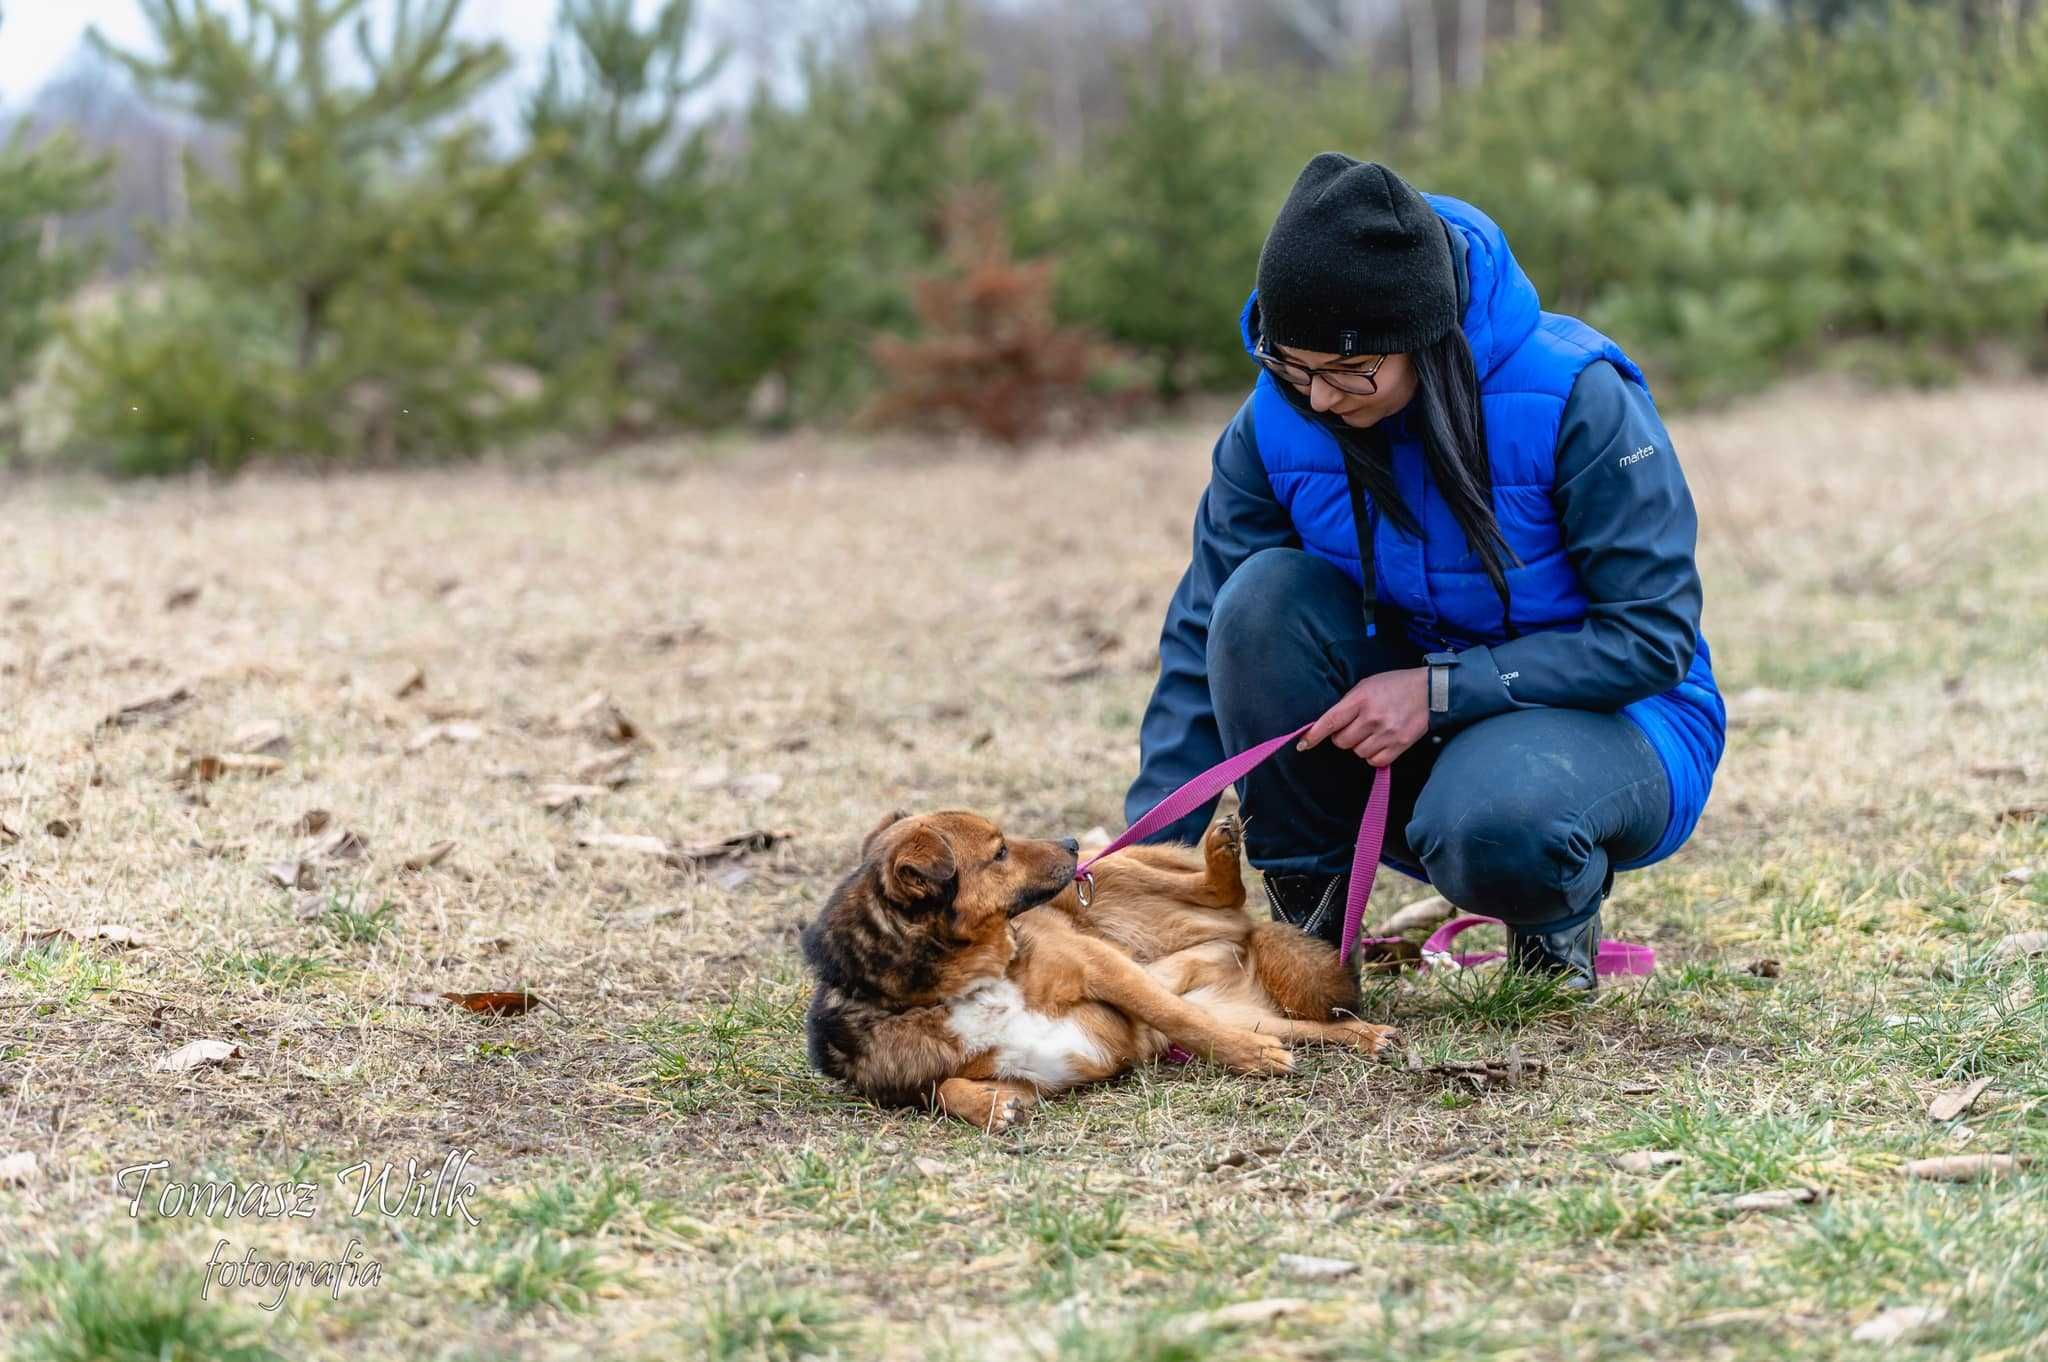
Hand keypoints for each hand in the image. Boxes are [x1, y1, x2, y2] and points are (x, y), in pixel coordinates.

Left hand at [1297, 667, 1429, 766]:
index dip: (1314, 735)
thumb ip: (1348, 703)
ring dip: (1360, 746)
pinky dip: (1374, 756)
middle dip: (1343, 737)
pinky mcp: (1400, 744)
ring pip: (1358, 753)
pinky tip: (1380, 742)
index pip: (1331, 721)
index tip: (1303, 744)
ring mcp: (1387, 732)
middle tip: (1355, 727)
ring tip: (1372, 732)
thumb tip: (1328, 724)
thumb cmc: (1394, 685)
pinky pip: (1375, 761)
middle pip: (1342, 742)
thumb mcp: (1367, 685)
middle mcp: (1372, 717)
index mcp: (1361, 699)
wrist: (1430, 691)